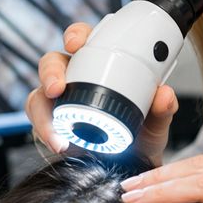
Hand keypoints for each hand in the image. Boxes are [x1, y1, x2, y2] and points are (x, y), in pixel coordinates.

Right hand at [25, 22, 177, 163]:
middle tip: (56, 88)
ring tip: (57, 134)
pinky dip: (45, 133)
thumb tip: (164, 95)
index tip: (76, 43)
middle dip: (50, 72)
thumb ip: (162, 109)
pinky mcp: (51, 126)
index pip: (84, 40)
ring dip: (42, 111)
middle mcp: (76, 79)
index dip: (76, 35)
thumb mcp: (157, 122)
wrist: (136, 167)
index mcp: (101, 66)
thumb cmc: (143, 135)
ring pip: (39, 95)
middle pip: (52, 63)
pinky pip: (40, 123)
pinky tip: (58, 144)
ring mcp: (60, 103)